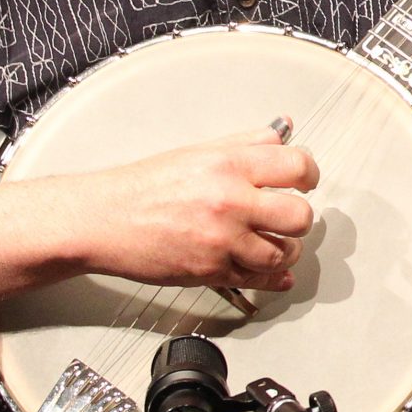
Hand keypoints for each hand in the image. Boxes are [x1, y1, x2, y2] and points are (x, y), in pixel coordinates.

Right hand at [66, 125, 320, 291]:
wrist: (102, 220)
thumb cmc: (143, 186)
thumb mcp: (197, 151)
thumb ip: (245, 142)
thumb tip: (283, 132)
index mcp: (229, 165)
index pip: (297, 166)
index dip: (309, 175)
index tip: (306, 182)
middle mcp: (230, 202)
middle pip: (299, 216)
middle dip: (299, 218)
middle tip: (290, 217)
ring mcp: (221, 240)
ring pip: (282, 253)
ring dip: (286, 250)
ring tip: (278, 243)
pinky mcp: (210, 271)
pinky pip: (257, 280)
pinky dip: (273, 279)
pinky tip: (277, 274)